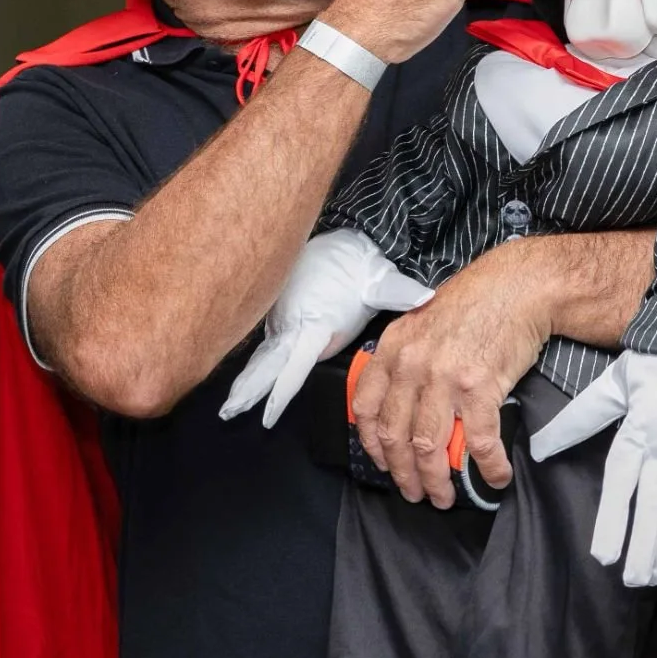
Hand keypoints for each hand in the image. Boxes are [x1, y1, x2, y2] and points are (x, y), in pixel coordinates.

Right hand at [222, 230, 433, 427]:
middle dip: (248, 389)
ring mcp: (284, 321)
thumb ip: (401, 293)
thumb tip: (427, 296)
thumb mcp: (380, 281)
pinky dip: (254, 368)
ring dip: (246, 381)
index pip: (295, 364)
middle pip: (267, 364)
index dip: (280, 390)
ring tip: (230, 406)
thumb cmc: (359, 267)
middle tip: (229, 412)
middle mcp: (293, 323)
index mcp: (315, 321)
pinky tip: (243, 386)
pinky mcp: (282, 320)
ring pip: (264, 357)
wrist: (339, 243)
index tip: (267, 413)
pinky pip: (267, 348)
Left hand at [349, 241, 554, 507]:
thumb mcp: (423, 323)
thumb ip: (406, 358)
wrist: (518, 286)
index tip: (382, 462)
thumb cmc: (475, 303)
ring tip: (444, 498)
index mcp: (393, 348)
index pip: (366, 406)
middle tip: (414, 493)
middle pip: (395, 435)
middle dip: (403, 473)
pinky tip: (495, 478)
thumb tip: (403, 401)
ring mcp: (443, 378)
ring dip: (435, 481)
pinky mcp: (479, 388)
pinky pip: (477, 442)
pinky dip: (487, 467)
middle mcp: (411, 365)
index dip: (371, 443)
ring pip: (428, 447)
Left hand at [528, 351, 656, 587]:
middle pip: (654, 504)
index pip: (622, 486)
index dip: (613, 522)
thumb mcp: (606, 389)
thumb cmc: (647, 370)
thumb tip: (538, 449)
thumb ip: (574, 422)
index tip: (603, 556)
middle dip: (643, 545)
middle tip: (632, 581)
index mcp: (637, 432)